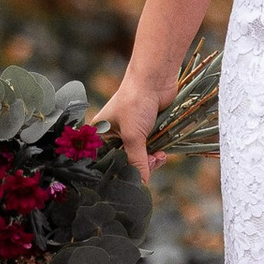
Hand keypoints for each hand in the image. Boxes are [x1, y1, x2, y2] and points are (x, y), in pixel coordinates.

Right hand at [98, 65, 180, 185]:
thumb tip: (141, 184)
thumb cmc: (135, 102)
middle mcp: (114, 134)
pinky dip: (157, 154)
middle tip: (150, 164)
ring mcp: (132, 132)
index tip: (131, 181)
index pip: (107, 161)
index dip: (119, 172)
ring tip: (159, 157)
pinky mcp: (148, 130)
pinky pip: (151, 150)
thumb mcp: (133, 136)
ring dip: (151, 161)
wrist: (156, 79)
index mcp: (101, 133)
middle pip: (125, 162)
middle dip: (139, 166)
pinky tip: (162, 153)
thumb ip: (137, 161)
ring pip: (140, 157)